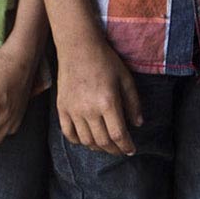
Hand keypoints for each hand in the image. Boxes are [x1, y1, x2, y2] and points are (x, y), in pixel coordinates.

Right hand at [55, 33, 142, 156]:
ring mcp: (73, 110)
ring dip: (98, 148)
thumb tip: (137, 124)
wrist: (78, 47)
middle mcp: (89, 110)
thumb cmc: (105, 61)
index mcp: (108, 102)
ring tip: (106, 145)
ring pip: (86, 140)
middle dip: (114, 150)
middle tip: (121, 150)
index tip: (131, 150)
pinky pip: (69, 133)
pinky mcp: (62, 108)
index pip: (118, 135)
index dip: (126, 146)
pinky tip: (87, 140)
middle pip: (103, 142)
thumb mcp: (126, 79)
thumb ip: (133, 103)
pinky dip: (78, 141)